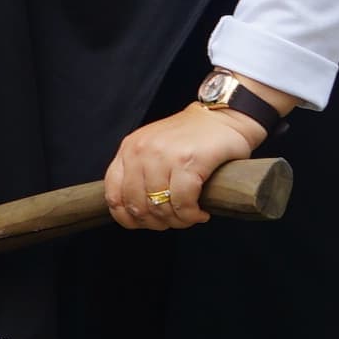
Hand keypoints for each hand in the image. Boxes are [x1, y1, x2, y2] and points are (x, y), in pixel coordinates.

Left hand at [104, 101, 271, 231]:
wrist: (224, 116)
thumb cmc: (191, 137)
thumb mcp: (154, 149)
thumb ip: (139, 173)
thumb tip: (133, 213)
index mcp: (129, 149)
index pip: (114, 196)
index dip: (129, 219)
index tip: (147, 223)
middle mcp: (142, 151)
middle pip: (137, 206)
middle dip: (157, 222)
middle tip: (175, 220)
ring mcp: (164, 155)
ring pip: (160, 207)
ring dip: (178, 221)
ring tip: (190, 216)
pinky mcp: (188, 161)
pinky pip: (183, 203)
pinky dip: (192, 215)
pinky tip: (201, 213)